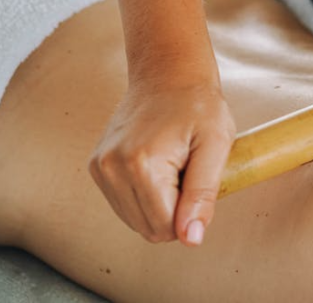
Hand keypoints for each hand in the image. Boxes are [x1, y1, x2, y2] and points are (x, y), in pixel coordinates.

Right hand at [89, 69, 235, 245]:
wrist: (168, 73)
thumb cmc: (198, 104)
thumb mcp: (216, 144)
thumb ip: (203, 194)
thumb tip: (191, 238)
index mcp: (141, 164)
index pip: (167, 227)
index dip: (191, 212)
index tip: (197, 177)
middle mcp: (111, 168)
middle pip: (148, 229)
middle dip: (174, 210)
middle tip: (186, 170)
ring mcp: (99, 168)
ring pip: (135, 221)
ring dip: (159, 203)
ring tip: (172, 165)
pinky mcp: (96, 167)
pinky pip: (124, 205)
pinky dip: (145, 195)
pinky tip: (157, 165)